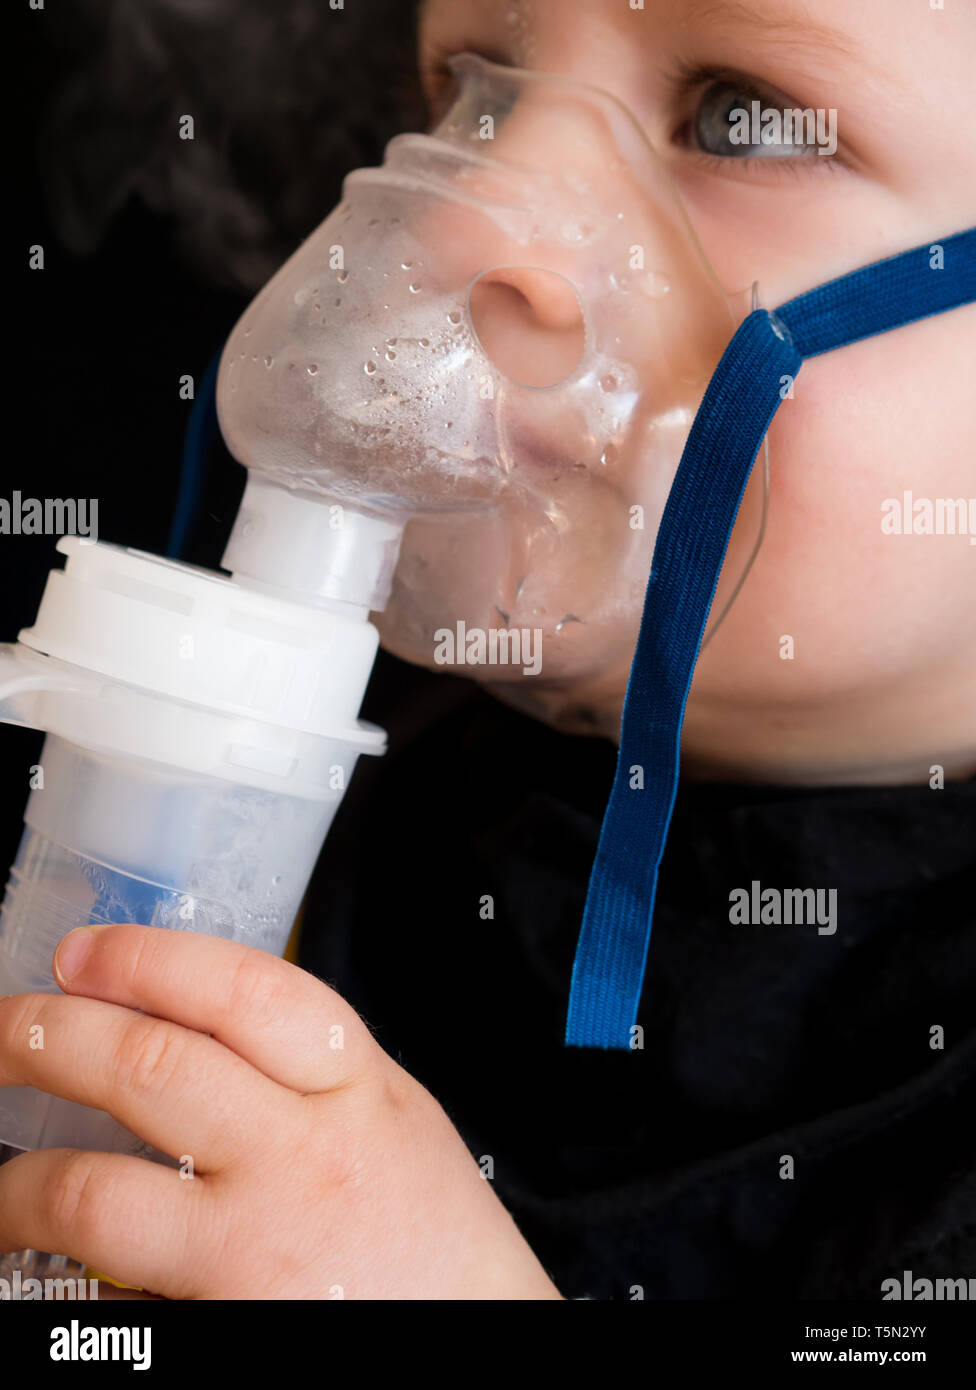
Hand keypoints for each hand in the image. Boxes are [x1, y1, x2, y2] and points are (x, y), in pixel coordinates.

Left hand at [0, 924, 562, 1298]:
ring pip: (96, 1192)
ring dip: (20, 1182)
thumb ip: (311, 1068)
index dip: (147, 960)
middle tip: (5, 1026)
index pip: (241, 992)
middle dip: (51, 1035)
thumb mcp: (396, 1117)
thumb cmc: (438, 1238)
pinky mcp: (219, 1323)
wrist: (478, 1344)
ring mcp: (254, 1249)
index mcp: (355, 1089)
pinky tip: (53, 1268)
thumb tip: (200, 1023)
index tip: (83, 952)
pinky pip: (113, 1297)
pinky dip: (72, 1281)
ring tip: (0, 1181)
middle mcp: (302, 1158)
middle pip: (150, 1069)